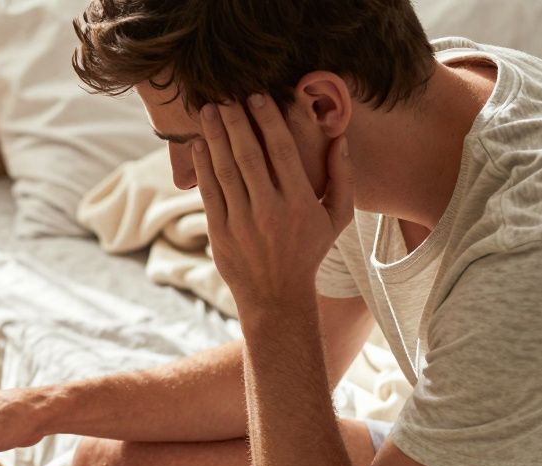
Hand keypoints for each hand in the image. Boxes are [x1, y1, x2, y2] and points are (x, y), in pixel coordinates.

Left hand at [192, 95, 353, 313]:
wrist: (276, 295)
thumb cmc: (308, 251)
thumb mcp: (336, 218)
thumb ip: (342, 178)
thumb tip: (341, 138)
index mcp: (299, 203)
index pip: (281, 152)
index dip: (268, 122)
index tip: (257, 97)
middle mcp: (269, 210)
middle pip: (249, 156)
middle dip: (235, 121)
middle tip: (224, 94)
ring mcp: (241, 222)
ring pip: (225, 170)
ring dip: (215, 137)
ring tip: (207, 111)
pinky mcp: (219, 232)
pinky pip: (209, 192)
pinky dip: (203, 166)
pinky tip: (199, 144)